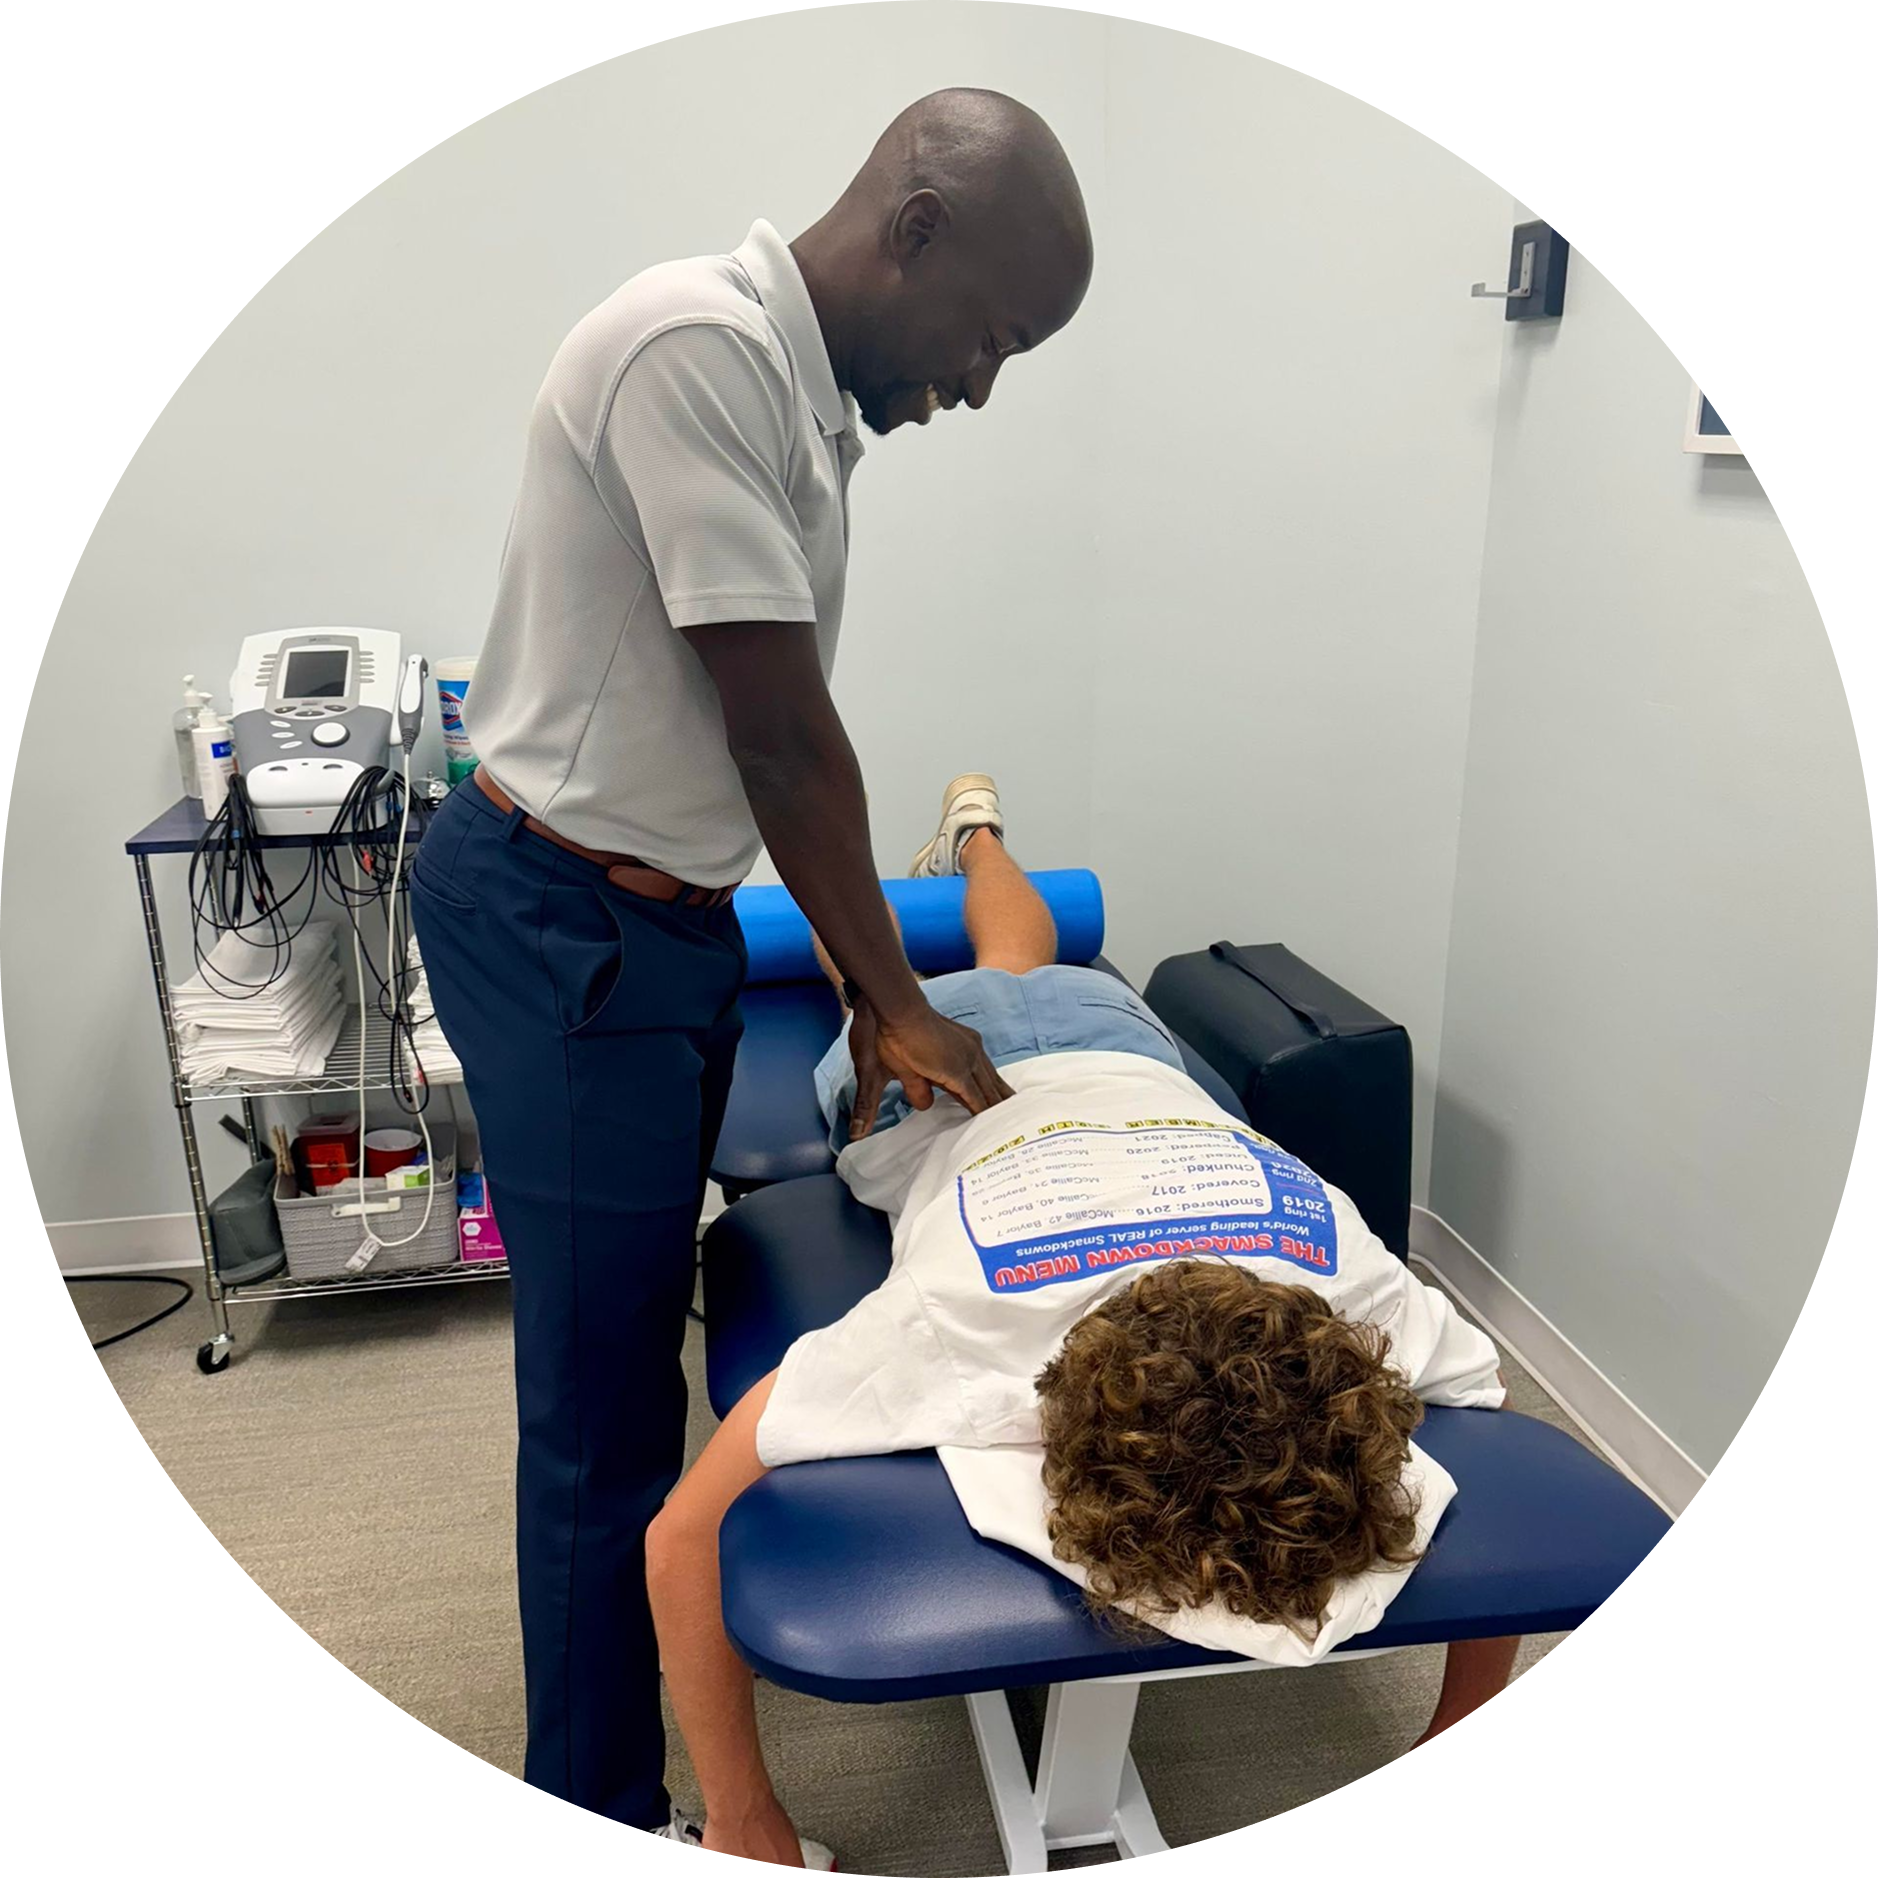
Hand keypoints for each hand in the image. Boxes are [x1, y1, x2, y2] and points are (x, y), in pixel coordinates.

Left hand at [847, 998, 1014, 1140]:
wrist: (902, 1009)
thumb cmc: (899, 1042)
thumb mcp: (904, 1072)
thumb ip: (917, 1092)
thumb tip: (926, 1106)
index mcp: (956, 1072)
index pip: (977, 1102)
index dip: (985, 1118)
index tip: (993, 1133)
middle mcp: (971, 1058)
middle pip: (990, 1090)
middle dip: (1000, 1108)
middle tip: (1011, 1125)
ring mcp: (973, 1046)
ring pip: (992, 1075)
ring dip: (1000, 1091)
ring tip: (1012, 1106)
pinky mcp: (970, 1037)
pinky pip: (986, 1063)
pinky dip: (991, 1076)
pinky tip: (993, 1081)